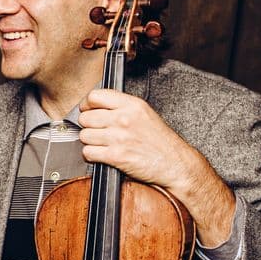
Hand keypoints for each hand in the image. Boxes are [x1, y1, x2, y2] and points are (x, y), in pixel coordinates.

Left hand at [78, 89, 235, 244]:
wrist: (175, 163)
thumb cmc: (161, 141)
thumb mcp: (145, 114)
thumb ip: (122, 107)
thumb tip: (95, 107)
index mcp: (132, 105)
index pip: (95, 96)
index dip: (87, 104)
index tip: (87, 110)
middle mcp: (124, 119)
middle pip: (86, 117)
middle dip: (88, 126)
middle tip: (97, 131)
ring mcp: (119, 137)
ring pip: (85, 136)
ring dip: (90, 142)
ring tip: (102, 144)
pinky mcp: (116, 156)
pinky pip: (88, 153)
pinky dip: (91, 156)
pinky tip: (102, 155)